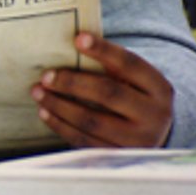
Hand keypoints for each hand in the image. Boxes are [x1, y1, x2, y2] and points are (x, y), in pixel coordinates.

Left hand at [31, 32, 172, 147]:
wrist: (153, 131)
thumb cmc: (132, 94)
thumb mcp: (132, 78)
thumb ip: (109, 64)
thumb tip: (70, 43)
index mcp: (157, 87)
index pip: (129, 64)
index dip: (103, 50)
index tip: (78, 39)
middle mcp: (154, 114)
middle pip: (108, 93)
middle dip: (72, 83)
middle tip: (46, 75)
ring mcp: (138, 139)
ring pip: (92, 121)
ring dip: (59, 105)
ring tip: (38, 92)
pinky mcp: (118, 156)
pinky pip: (84, 141)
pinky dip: (60, 125)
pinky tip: (45, 112)